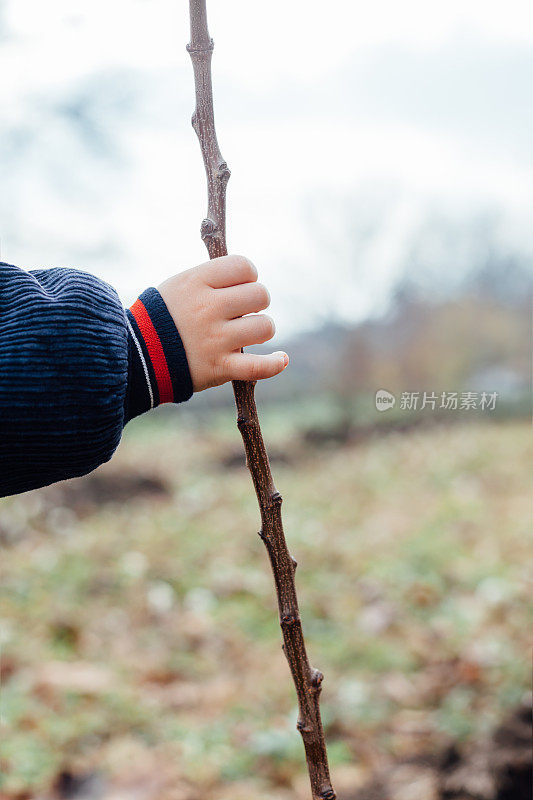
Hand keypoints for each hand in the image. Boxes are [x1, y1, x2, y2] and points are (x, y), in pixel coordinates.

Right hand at [158, 255, 288, 391]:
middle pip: (261, 295)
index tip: (239, 286)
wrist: (135, 358)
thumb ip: (210, 276)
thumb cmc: (159, 319)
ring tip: (246, 334)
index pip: (244, 266)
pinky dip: (274, 364)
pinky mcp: (219, 368)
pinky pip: (259, 367)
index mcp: (197, 282)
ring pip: (265, 327)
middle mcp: (208, 308)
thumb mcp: (178, 285)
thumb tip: (246, 271)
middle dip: (257, 303)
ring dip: (261, 330)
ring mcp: (215, 339)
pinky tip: (280, 359)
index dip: (248, 276)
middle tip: (241, 312)